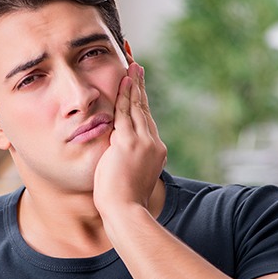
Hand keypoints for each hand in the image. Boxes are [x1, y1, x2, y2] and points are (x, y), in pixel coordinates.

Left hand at [93, 62, 166, 216]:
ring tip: (132, 67)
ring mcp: (142, 142)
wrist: (125, 211)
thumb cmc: (124, 202)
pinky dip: (125, 95)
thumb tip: (122, 159)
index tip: (139, 90)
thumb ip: (130, 163)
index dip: (142, 104)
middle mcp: (153, 143)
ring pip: (137, 107)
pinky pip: (126, 112)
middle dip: (140, 88)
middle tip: (137, 68)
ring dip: (134, 85)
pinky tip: (124, 81)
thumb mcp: (132, 178)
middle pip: (145, 110)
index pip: (147, 122)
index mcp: (155, 153)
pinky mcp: (128, 142)